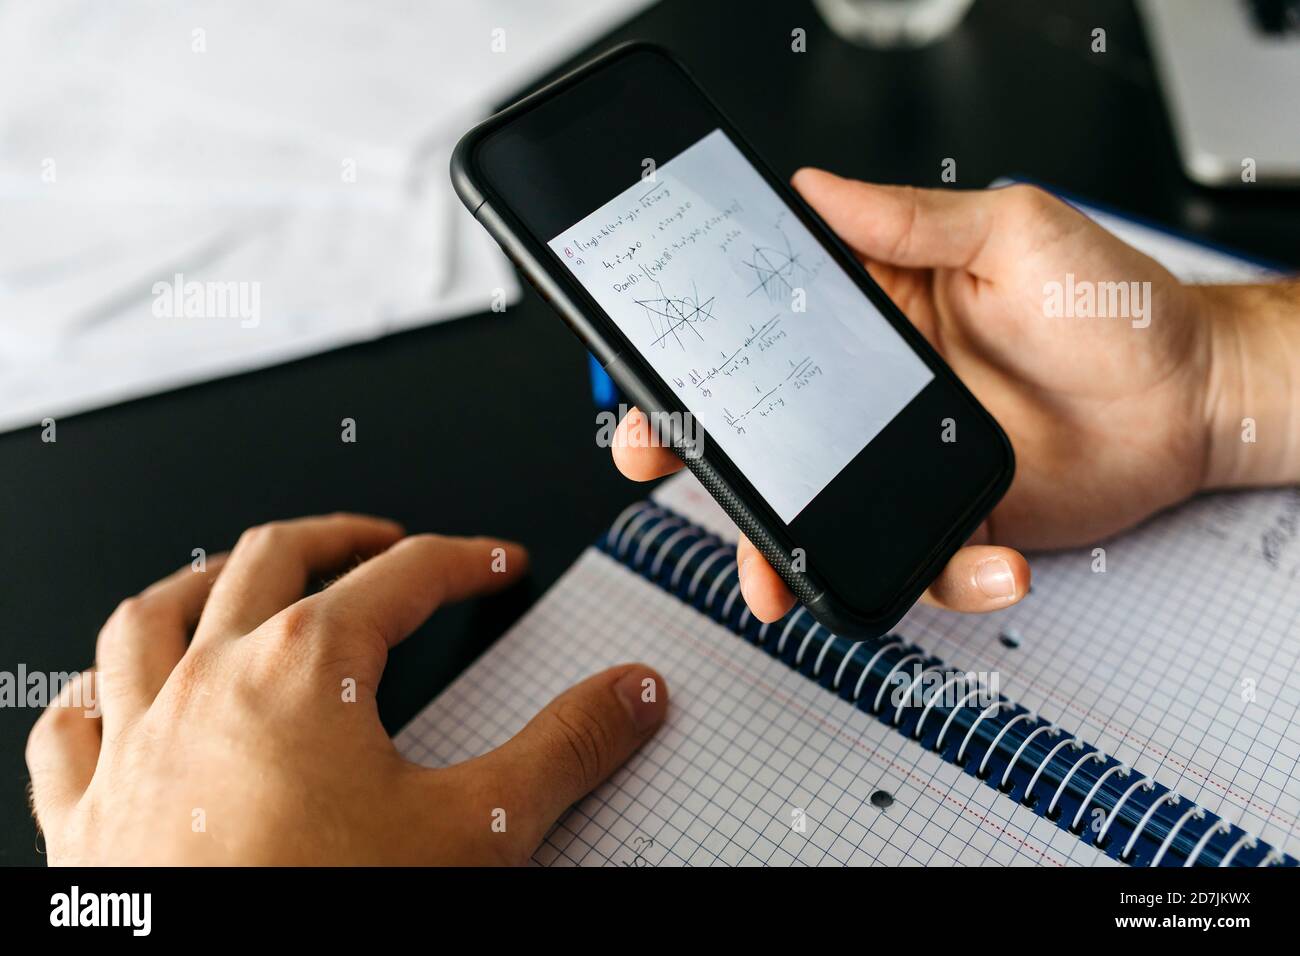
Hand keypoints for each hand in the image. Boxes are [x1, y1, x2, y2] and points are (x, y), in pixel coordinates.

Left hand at [26, 514, 667, 864]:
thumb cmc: (322, 914)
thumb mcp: (474, 834)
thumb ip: (565, 750)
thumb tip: (630, 695)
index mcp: (304, 668)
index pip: (404, 577)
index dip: (465, 560)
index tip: (497, 564)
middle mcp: (208, 683)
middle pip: (273, 559)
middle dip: (340, 537)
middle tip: (385, 540)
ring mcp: (135, 743)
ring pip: (150, 617)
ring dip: (203, 582)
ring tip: (240, 576)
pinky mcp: (86, 817)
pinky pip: (69, 726)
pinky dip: (95, 694)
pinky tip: (114, 693)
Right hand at [614, 171, 1222, 622]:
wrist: (1192, 395)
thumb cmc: (1110, 302)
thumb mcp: (1011, 232)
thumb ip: (911, 217)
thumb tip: (817, 187)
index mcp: (875, 317)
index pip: (762, 336)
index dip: (698, 364)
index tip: (650, 390)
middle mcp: (876, 394)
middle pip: (769, 436)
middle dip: (712, 464)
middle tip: (665, 468)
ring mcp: (909, 463)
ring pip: (825, 514)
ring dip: (790, 551)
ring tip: (780, 579)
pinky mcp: (958, 518)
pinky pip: (927, 562)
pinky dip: (948, 577)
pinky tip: (987, 563)